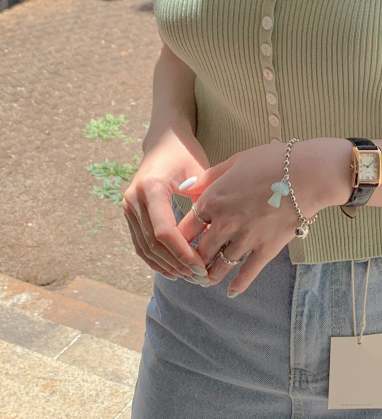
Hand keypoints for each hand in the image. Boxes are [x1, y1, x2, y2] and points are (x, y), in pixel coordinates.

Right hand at [121, 128, 210, 281]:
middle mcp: (133, 198)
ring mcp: (128, 207)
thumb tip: (215, 238)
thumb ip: (205, 203)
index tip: (202, 266)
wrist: (164, 140)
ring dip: (167, 267)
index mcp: (151, 187)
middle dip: (177, 265)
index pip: (164, 232)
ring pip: (145, 248)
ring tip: (190, 278)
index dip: (182, 253)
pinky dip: (156, 261)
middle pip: (154, 244)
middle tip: (200, 278)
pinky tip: (175, 272)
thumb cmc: (186, 154)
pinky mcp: (129, 214)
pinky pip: (140, 245)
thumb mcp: (199, 173)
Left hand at [176, 138, 351, 294]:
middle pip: (199, 252)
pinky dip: (238, 285)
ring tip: (205, 281)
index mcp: (212, 201)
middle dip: (192, 262)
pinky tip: (232, 292)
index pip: (185, 228)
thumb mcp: (234, 161)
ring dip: (209, 276)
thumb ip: (207, 177)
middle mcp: (224, 224)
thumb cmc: (271, 161)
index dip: (179, 238)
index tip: (180, 244)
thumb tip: (184, 189)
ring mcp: (245, 239)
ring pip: (219, 266)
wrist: (307, 174)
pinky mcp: (266, 249)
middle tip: (189, 268)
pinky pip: (248, 273)